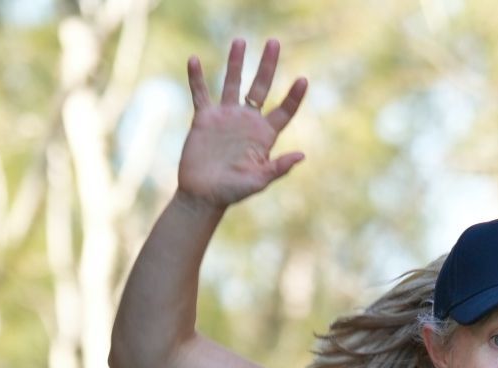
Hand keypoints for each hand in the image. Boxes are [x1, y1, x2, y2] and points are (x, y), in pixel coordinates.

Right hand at [179, 38, 306, 209]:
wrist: (203, 195)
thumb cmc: (232, 192)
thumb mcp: (258, 181)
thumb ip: (278, 168)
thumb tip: (301, 155)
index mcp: (263, 136)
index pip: (283, 112)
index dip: (293, 97)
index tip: (303, 80)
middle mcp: (246, 122)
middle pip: (259, 87)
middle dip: (267, 66)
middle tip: (274, 42)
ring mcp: (225, 117)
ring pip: (231, 83)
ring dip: (235, 62)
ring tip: (240, 41)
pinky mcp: (204, 118)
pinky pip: (200, 93)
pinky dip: (196, 78)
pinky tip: (194, 60)